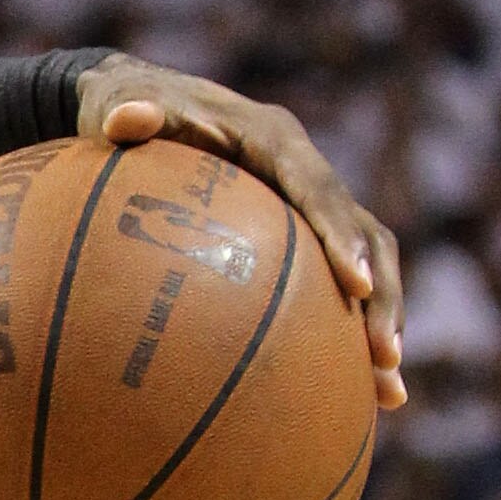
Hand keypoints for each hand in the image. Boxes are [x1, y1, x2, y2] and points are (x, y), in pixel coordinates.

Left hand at [78, 54, 406, 409]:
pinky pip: (335, 283)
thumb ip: (123, 112)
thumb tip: (125, 119)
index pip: (317, 186)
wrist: (133, 105)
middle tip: (384, 356)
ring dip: (383, 322)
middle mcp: (301, 169)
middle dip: (382, 294)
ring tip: (388, 391)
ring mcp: (305, 203)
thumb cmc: (120, 109)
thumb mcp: (112, 105)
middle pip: (365, 234)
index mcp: (271, 137)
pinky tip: (354, 394)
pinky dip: (347, 331)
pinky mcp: (298, 234)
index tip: (355, 285)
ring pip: (368, 264)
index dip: (341, 234)